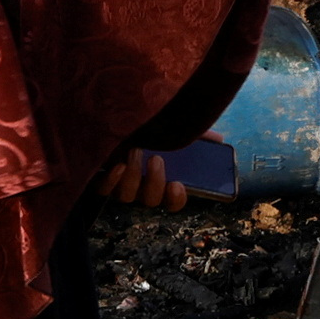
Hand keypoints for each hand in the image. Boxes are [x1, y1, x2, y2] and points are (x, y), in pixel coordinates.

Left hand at [96, 129, 222, 211]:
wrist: (113, 117)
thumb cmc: (147, 125)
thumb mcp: (174, 126)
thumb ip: (194, 133)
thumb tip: (217, 139)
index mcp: (162, 178)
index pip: (173, 201)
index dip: (176, 199)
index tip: (177, 185)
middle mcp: (142, 186)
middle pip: (151, 200)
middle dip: (155, 182)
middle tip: (156, 159)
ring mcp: (122, 184)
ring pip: (128, 196)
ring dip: (134, 177)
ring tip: (135, 151)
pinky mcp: (102, 178)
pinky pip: (105, 190)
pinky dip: (111, 180)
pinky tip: (117, 166)